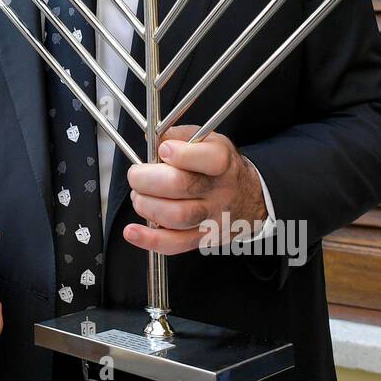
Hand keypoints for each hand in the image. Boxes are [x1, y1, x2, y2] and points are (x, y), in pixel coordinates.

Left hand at [122, 125, 265, 255]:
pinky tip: (132, 231)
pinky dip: (149, 240)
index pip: (210, 159)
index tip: (163, 150)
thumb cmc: (219, 167)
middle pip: (182, 186)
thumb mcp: (207, 141)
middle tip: (136, 175)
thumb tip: (152, 139)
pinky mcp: (202, 238)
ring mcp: (212, 218)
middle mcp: (220, 191)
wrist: (247, 197)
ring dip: (147, 206)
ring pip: (177, 216)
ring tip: (139, 197)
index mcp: (223, 163)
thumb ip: (178, 136)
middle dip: (148, 180)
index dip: (182, 154)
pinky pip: (175, 245)